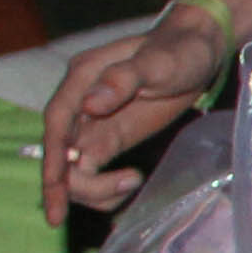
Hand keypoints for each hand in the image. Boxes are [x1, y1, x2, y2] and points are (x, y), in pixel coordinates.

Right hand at [37, 4, 225, 221]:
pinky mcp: (110, 138)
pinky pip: (94, 169)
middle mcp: (79, 104)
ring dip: (92, 188)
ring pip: (74, 167)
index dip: (52, 161)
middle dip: (68, 186)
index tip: (55, 193)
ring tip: (131, 183)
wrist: (199, 51)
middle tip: (101, 202)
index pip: (56, 125)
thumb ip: (124, 79)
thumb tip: (90, 105)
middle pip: (60, 153)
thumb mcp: (157, 62)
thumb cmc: (178, 50)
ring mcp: (93, 124)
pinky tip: (130, 184)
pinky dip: (103, 186)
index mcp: (81, 80)